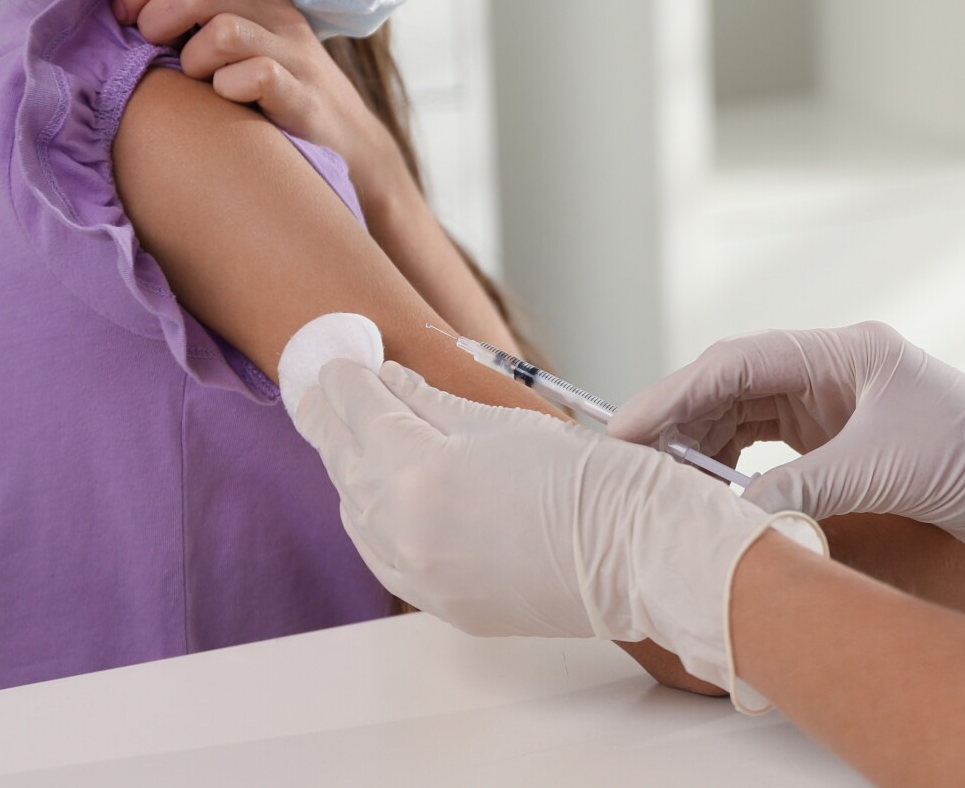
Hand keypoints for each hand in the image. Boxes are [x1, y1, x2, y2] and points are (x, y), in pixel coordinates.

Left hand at [115, 0, 406, 191]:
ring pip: (223, 31)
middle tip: (152, 50)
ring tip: (195, 79)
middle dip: (157, 18)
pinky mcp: (305, 97)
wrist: (346, 142)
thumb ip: (193, 13)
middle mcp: (279, 13)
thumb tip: (121, 3)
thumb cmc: (269, 90)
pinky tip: (227, 100)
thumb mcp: (238, 38)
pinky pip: (257, 76)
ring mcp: (295, 54)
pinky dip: (229, 88)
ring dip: (192, 59)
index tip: (126, 19)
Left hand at [287, 356, 824, 711]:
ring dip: (348, 471)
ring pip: (357, 515)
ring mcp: (424, 578)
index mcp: (421, 477)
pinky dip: (372, 519)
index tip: (338, 360)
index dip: (346, 381)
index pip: (363, 416)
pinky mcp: (446, 606)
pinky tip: (376, 496)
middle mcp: (408, 534)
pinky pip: (385, 556)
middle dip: (333, 422)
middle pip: (347, 466)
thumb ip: (435, 405)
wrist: (646, 557)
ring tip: (343, 435)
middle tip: (319, 388)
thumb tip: (390, 384)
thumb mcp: (510, 424)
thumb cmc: (598, 481)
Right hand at [609, 323, 964, 606]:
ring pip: (745, 415)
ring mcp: (840, 402)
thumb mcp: (883, 471)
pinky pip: (771, 445)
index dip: (671, 395)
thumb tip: (720, 513)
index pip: (735, 362)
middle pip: (731, 384)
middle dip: (676, 422)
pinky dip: (735, 468)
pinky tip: (714, 494)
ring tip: (660, 484)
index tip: (623, 432)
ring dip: (701, 448)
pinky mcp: (847, 438)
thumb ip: (797, 487)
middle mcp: (835, 368)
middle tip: (626, 466)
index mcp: (843, 351)